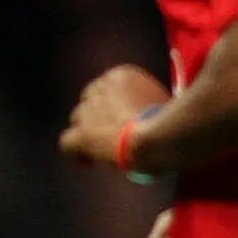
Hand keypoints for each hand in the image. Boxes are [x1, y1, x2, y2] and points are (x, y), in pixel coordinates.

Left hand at [59, 65, 173, 168]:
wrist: (159, 137)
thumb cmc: (171, 120)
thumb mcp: (163, 101)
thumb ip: (146, 102)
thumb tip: (147, 115)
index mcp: (121, 75)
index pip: (108, 88)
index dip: (113, 105)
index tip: (124, 118)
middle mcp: (100, 86)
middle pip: (90, 101)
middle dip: (98, 116)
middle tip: (112, 134)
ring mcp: (88, 111)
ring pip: (78, 120)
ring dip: (88, 132)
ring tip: (103, 149)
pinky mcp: (81, 134)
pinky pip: (67, 143)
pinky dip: (76, 153)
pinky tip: (89, 162)